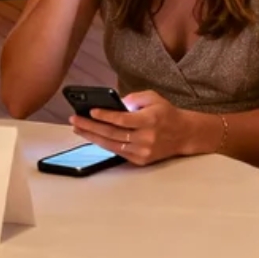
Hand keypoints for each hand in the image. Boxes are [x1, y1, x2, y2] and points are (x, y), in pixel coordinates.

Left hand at [70, 89, 190, 164]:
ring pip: (112, 145)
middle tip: (75, 119)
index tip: (90, 111)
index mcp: (149, 120)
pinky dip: (103, 144)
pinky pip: (118, 152)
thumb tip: (113, 104)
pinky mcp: (141, 160)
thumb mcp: (152, 97)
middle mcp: (146, 138)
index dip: (105, 116)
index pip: (123, 119)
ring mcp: (143, 152)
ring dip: (92, 137)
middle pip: (113, 133)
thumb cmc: (165, 112)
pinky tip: (92, 136)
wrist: (183, 134)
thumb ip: (132, 98)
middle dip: (91, 126)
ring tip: (78, 128)